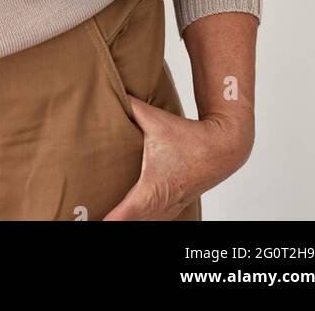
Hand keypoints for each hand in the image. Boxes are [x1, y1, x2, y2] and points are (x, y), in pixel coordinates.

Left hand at [102, 98, 253, 219]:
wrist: (222, 147)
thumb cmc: (190, 136)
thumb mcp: (157, 120)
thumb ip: (132, 106)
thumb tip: (112, 90)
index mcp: (151, 189)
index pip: (125, 215)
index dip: (110, 221)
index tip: (95, 223)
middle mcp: (160, 204)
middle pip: (132, 225)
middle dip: (113, 222)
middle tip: (92, 219)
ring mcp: (170, 208)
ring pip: (145, 225)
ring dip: (128, 222)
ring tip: (108, 217)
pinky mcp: (177, 206)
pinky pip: (155, 220)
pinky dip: (141, 220)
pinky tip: (132, 217)